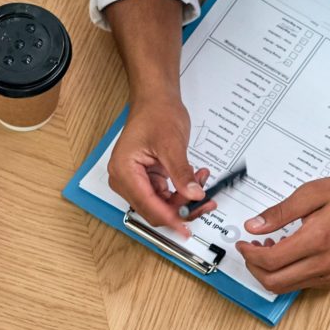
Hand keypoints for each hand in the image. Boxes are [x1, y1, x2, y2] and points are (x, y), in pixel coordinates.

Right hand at [108, 96, 205, 234]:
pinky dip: (182, 191)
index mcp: (124, 171)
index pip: (148, 205)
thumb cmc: (155, 113)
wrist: (156, 100)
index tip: (186, 229)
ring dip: (185, 199)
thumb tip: (193, 194)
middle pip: (154, 210)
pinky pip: (166, 195)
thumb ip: (181, 173)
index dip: (170, 219)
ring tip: (202, 181)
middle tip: (205, 202)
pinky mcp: (147, 179)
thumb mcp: (171, 143)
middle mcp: (125, 179)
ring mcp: (135, 181)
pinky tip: (195, 179)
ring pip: (162, 205)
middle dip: (181, 208)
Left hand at [233, 175, 329, 291]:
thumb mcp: (312, 193)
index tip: (243, 243)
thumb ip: (280, 212)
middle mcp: (323, 262)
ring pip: (285, 287)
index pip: (270, 260)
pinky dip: (285, 274)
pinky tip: (286, 254)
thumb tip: (255, 226)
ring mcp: (329, 273)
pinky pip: (300, 285)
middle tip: (249, 250)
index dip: (249, 254)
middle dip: (253, 268)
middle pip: (273, 281)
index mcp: (317, 239)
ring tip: (266, 250)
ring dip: (268, 273)